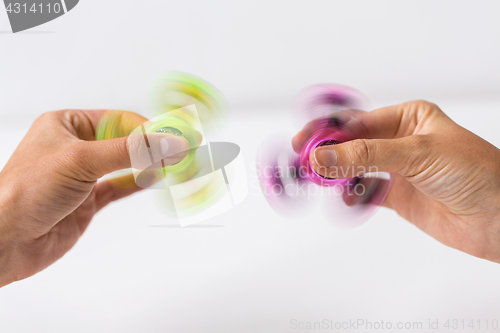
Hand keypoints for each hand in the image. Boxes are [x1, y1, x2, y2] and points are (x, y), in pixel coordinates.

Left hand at [0, 110, 188, 286]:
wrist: (5, 240)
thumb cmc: (24, 191)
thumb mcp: (81, 159)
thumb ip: (130, 151)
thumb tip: (170, 143)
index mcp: (67, 125)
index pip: (120, 120)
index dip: (151, 128)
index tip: (177, 136)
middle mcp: (76, 147)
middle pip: (126, 141)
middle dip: (154, 146)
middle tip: (183, 149)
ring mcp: (83, 175)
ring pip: (126, 164)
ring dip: (151, 164)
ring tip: (178, 164)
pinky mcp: (88, 200)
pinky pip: (121, 187)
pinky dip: (140, 183)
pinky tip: (157, 178)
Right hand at [293, 100, 499, 262]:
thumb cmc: (476, 173)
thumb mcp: (417, 154)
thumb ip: (367, 156)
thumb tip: (324, 156)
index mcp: (409, 118)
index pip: (359, 121)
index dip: (329, 131)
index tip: (306, 141)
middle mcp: (400, 141)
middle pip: (353, 144)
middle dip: (328, 152)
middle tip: (303, 161)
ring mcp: (398, 169)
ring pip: (355, 168)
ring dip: (336, 174)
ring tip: (317, 181)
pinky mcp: (399, 196)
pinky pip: (365, 192)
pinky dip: (352, 196)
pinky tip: (346, 199)